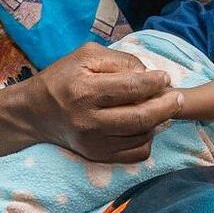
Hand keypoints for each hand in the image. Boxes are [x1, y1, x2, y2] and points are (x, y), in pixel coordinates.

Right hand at [22, 42, 182, 162]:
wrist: (36, 112)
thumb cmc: (63, 77)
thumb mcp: (86, 56)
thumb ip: (120, 60)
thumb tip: (149, 75)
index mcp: (84, 91)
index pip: (131, 88)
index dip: (154, 83)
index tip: (164, 77)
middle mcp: (89, 120)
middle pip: (141, 118)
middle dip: (167, 106)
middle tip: (178, 98)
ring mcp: (93, 143)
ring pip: (142, 137)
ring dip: (157, 122)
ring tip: (157, 108)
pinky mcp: (97, 156)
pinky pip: (136, 154)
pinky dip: (146, 139)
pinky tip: (143, 126)